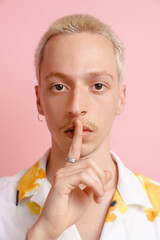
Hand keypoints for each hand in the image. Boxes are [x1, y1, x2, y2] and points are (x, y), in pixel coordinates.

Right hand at [27, 119, 111, 238]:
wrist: (54, 226)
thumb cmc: (69, 210)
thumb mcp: (88, 195)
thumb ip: (97, 183)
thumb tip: (107, 173)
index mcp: (69, 171)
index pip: (74, 150)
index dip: (77, 136)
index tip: (79, 123)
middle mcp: (64, 169)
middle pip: (90, 161)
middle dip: (101, 177)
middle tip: (101, 193)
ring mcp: (62, 174)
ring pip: (89, 169)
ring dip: (99, 184)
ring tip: (98, 197)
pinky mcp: (61, 181)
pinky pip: (84, 177)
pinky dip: (95, 186)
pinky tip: (95, 196)